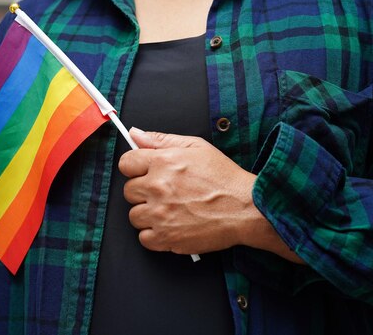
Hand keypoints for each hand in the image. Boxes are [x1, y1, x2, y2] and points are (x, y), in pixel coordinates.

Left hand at [119, 128, 303, 262]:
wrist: (246, 209)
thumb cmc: (224, 178)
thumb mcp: (196, 147)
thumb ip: (161, 140)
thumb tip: (135, 134)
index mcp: (162, 162)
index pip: (125, 164)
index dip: (134, 168)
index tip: (143, 173)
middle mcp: (157, 187)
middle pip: (128, 191)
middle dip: (143, 192)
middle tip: (163, 194)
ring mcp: (160, 214)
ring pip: (134, 216)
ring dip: (148, 214)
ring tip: (169, 211)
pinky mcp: (167, 237)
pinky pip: (144, 238)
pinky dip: (154, 235)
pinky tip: (170, 226)